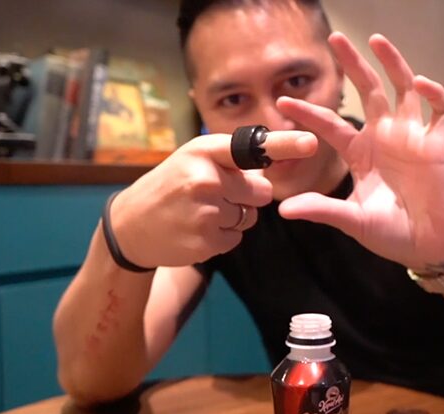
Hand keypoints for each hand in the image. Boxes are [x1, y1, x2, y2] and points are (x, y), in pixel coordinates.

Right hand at [109, 131, 317, 267]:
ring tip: (200, 212)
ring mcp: (205, 211)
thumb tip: (268, 176)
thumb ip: (231, 160)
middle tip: (214, 195)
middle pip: (262, 191)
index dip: (285, 145)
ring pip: (250, 217)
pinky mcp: (206, 240)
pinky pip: (236, 237)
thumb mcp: (193, 159)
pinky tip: (197, 229)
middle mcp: (206, 178)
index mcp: (204, 151)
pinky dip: (223, 236)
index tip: (311, 143)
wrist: (131, 225)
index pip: (251, 147)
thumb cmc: (171, 185)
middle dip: (247, 196)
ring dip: (234, 217)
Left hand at [277, 32, 443, 269]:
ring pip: (402, 90)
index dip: (308, 113)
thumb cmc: (390, 233)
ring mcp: (411, 137)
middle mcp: (384, 137)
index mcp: (360, 153)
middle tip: (335, 39)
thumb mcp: (352, 220)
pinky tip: (420, 84)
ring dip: (392, 64)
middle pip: (367, 91)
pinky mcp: (437, 144)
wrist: (427, 246)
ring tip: (377, 40)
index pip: (331, 125)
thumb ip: (322, 210)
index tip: (282, 102)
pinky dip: (433, 95)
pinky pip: (440, 110)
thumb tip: (285, 210)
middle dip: (352, 65)